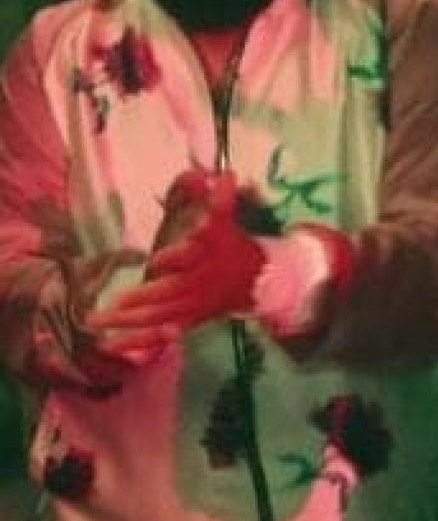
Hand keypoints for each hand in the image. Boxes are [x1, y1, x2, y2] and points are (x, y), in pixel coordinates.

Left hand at [87, 170, 264, 339]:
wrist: (257, 282)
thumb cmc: (233, 247)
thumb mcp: (229, 222)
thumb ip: (220, 200)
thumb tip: (218, 173)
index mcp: (206, 256)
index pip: (192, 256)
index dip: (177, 258)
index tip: (157, 259)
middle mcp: (198, 283)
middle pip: (171, 293)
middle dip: (143, 299)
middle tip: (115, 303)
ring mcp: (192, 305)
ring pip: (160, 316)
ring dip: (129, 323)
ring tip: (97, 323)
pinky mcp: (188, 321)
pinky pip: (159, 334)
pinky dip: (137, 342)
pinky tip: (109, 346)